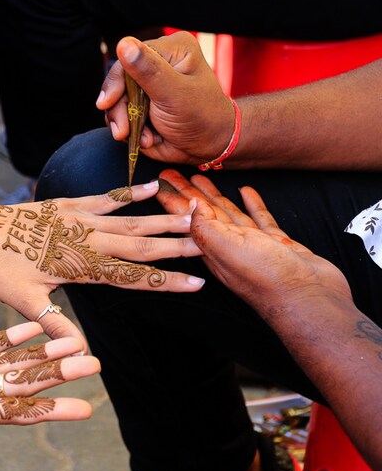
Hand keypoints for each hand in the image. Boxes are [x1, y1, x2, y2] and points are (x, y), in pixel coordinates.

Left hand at [0, 180, 204, 345]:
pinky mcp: (68, 204)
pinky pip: (105, 197)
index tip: (197, 282)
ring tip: (191, 215)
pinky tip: (151, 187)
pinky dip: (129, 194)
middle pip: (138, 244)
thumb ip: (54, 323)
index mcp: (79, 266)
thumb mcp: (24, 302)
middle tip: (207, 242)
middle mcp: (85, 240)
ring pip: (128, 220)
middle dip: (174, 246)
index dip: (165, 282)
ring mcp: (78, 218)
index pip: (130, 277)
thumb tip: (78, 354)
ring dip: (160, 219)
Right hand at [0, 323, 99, 461]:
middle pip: (26, 383)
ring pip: (14, 360)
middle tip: (94, 364)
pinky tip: (37, 325)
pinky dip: (14, 333)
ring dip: (44, 352)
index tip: (84, 408)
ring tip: (76, 342)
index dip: (51, 410)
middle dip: (59, 375)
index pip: (18, 413)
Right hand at [97, 32, 235, 166]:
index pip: (130, 57)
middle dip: (119, 109)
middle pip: (119, 81)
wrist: (210, 146)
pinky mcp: (141, 105)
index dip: (116, 81)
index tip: (107, 104)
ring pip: (116, 101)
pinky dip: (128, 130)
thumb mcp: (175, 93)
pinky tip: (145, 139)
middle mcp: (157, 63)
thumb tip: (123, 44)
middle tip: (123, 131)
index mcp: (171, 50)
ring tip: (142, 139)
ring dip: (123, 123)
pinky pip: (120, 115)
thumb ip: (149, 70)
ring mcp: (147, 86)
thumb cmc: (202, 116)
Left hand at [156, 169, 352, 318]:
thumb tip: (191, 204)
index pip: (186, 219)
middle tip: (173, 173)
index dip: (173, 200)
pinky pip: (260, 220)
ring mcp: (252, 245)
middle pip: (204, 214)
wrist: (310, 298)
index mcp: (212, 248)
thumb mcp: (226, 248)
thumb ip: (206, 227)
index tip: (160, 182)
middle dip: (188, 194)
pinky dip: (252, 205)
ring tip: (200, 176)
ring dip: (214, 196)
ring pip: (229, 214)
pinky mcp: (275, 243)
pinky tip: (246, 191)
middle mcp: (228, 246)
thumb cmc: (265, 278)